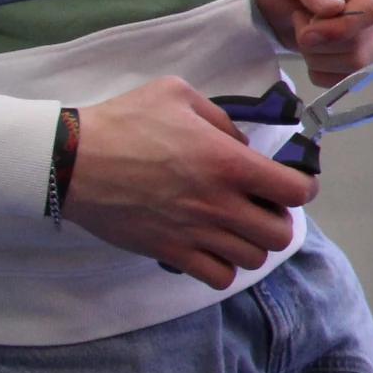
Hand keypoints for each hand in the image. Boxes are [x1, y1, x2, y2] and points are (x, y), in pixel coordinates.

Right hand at [63, 77, 316, 287]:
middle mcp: (218, 204)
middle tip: (259, 205)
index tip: (290, 182)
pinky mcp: (169, 252)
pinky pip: (218, 277)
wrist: (70, 160)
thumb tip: (241, 143)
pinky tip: (211, 246)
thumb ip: (221, 119)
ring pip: (253, 258)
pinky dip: (223, 267)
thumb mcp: (179, 95)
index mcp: (229, 163)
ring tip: (235, 226)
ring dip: (251, 243)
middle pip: (280, 234)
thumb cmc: (123, 123)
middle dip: (278, 219)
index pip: (295, 191)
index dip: (302, 187)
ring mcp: (194, 232)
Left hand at [254, 0, 372, 84]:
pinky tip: (313, 51)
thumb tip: (332, 7)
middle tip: (300, 24)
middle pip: (360, 43)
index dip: (339, 28)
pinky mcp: (369, 54)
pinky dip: (322, 72)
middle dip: (320, 44)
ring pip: (357, 64)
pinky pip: (349, 78)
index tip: (308, 30)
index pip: (370, 9)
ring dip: (318, 58)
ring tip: (307, 34)